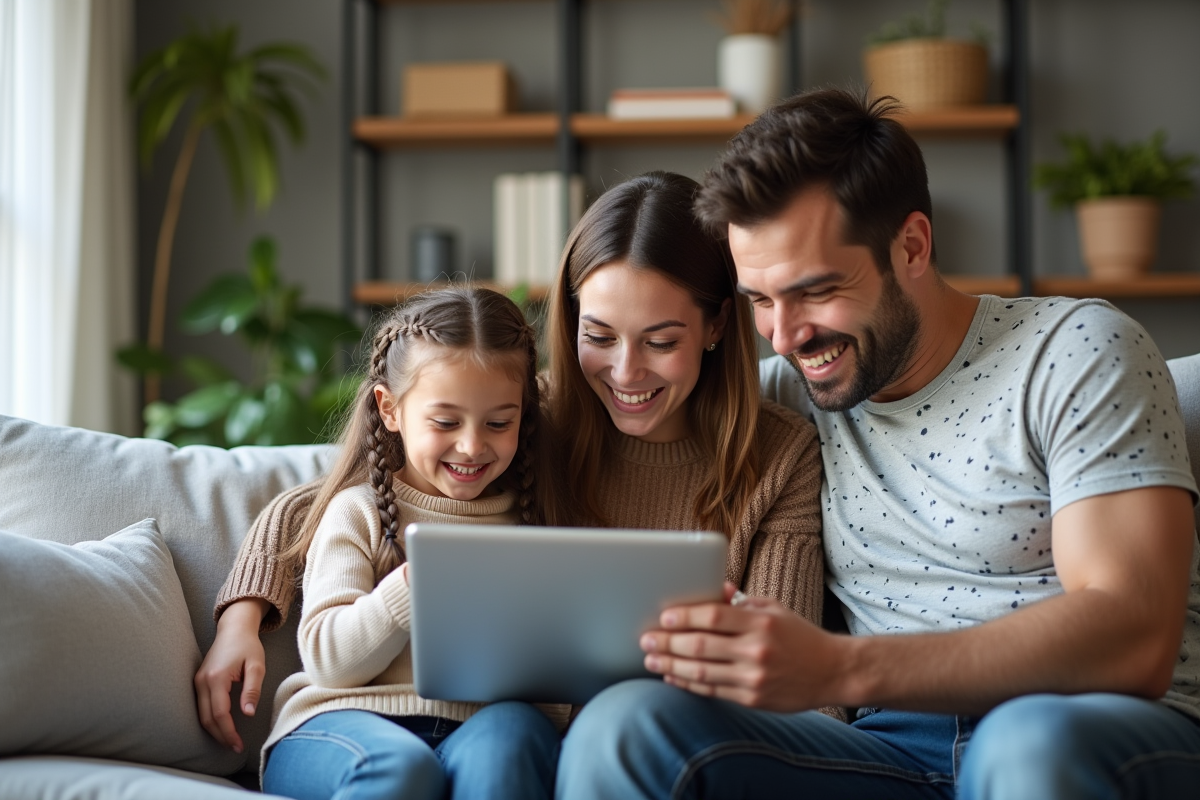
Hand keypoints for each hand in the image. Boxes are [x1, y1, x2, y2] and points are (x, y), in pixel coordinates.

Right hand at [195, 598, 268, 752]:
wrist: (234, 628)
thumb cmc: (248, 646)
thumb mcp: (256, 666)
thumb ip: (252, 689)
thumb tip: (247, 713)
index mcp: (217, 678)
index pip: (220, 714)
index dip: (228, 732)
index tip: (239, 744)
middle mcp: (202, 681)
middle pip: (207, 718)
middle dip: (221, 736)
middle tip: (235, 747)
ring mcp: (197, 681)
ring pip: (201, 715)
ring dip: (214, 730)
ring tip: (230, 741)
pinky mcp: (198, 682)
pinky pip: (201, 707)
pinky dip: (210, 720)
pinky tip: (221, 727)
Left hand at [640, 583, 843, 711]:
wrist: (832, 671)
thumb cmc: (799, 636)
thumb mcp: (774, 609)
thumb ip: (741, 602)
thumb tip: (713, 590)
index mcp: (760, 622)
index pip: (713, 616)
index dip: (684, 617)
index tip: (663, 617)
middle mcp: (756, 650)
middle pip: (700, 646)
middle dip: (667, 643)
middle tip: (646, 640)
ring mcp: (753, 677)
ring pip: (701, 672)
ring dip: (670, 666)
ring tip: (651, 660)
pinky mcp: (752, 698)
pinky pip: (712, 691)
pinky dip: (688, 684)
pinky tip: (672, 677)